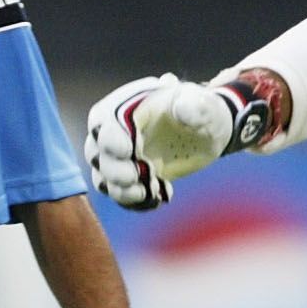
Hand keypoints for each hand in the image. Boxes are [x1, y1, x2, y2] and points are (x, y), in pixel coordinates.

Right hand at [85, 75, 257, 210]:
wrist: (210, 133)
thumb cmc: (203, 111)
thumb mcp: (203, 105)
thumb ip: (193, 105)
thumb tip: (183, 108)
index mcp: (128, 106)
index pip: (103, 120)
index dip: (109, 137)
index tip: (127, 150)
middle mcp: (117, 132)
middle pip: (96, 153)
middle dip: (112, 170)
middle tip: (135, 177)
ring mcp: (122, 158)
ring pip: (104, 179)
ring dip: (122, 191)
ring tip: (148, 192)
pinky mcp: (132, 178)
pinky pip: (121, 196)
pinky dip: (136, 203)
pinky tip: (157, 199)